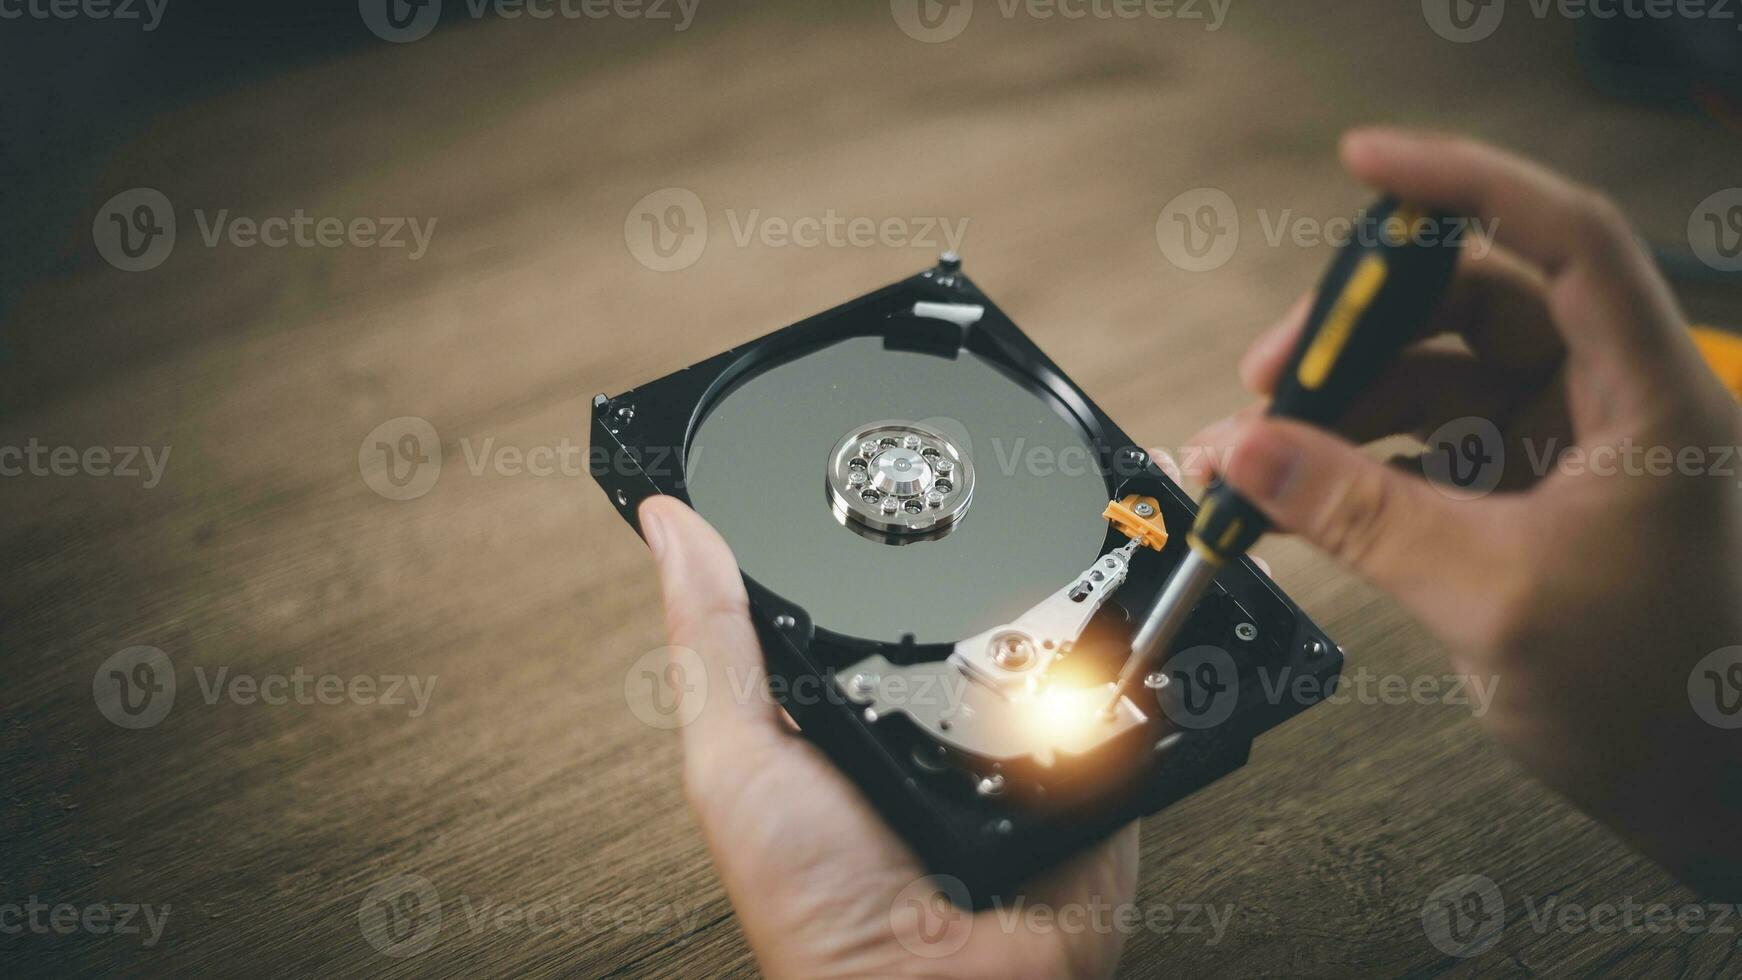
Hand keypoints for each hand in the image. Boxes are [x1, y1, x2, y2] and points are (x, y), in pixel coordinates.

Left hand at [637, 495, 1138, 979]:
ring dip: (1093, 582)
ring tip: (1100, 509)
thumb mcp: (735, 756)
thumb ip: (712, 639)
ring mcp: (1028, 748)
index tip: (911, 452)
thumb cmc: (814, 906)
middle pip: (986, 600)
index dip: (896, 528)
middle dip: (1014, 540)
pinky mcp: (1101, 780)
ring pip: (1071, 638)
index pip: (880, 589)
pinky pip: (1137, 704)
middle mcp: (944, 717)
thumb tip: (669, 523)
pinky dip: (1149, 657)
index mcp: (856, 703)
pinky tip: (1150, 598)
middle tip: (1026, 474)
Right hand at [1186, 129, 1741, 895]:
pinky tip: (1284, 494)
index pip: (1562, 237)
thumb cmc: (1665, 697)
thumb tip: (1247, 453)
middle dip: (1355, 331)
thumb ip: (1361, 514)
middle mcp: (1606, 401)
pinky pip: (1420, 449)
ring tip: (1249, 455)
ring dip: (1335, 407)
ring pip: (1433, 378)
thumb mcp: (1493, 597)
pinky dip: (1349, 465)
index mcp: (1644, 396)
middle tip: (1267, 378)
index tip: (1364, 160)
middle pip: (1471, 303)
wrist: (1710, 792)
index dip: (1462, 182)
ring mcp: (1562, 449)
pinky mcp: (1523, 499)